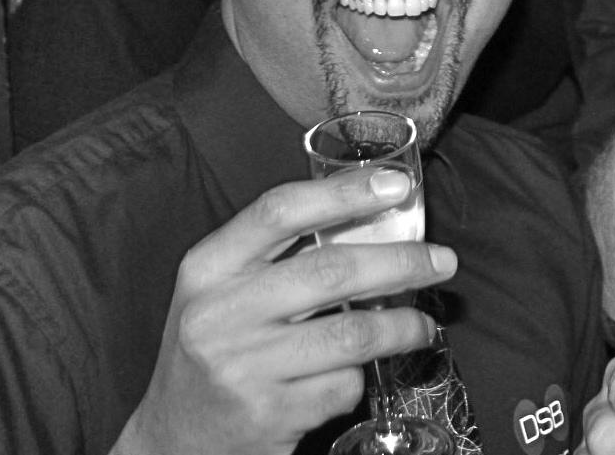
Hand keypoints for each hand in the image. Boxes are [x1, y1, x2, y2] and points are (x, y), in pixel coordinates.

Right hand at [111, 166, 455, 454]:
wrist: (171, 441)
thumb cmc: (214, 345)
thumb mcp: (223, 288)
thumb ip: (278, 251)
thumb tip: (373, 211)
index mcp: (208, 267)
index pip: (281, 210)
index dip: (345, 192)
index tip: (398, 185)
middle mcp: (220, 315)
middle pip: (331, 271)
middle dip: (401, 262)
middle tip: (443, 260)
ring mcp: (243, 369)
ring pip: (351, 335)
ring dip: (403, 326)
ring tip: (425, 322)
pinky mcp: (268, 417)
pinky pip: (342, 386)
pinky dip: (361, 377)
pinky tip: (359, 373)